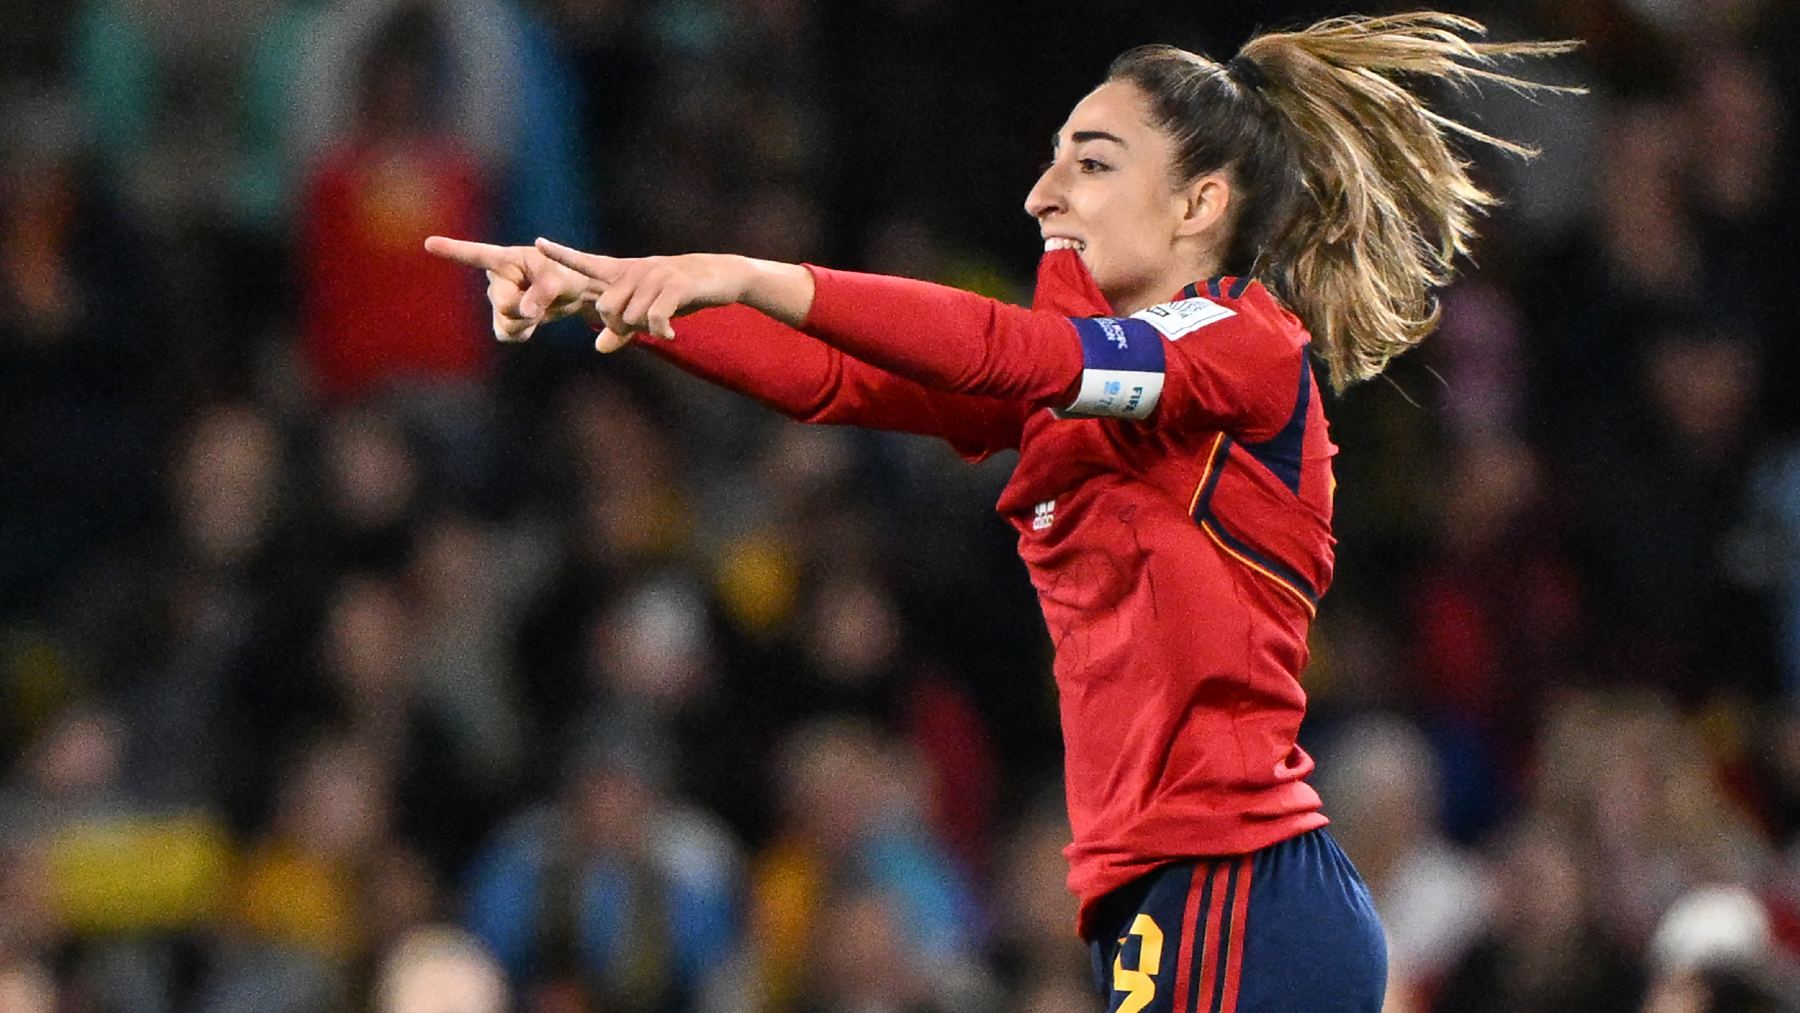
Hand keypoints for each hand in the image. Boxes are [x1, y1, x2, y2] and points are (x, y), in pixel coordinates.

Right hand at [422, 236, 595, 342]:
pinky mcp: (503, 319)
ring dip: (527, 322)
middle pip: (504, 305)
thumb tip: (525, 313)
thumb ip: (542, 294)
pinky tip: (532, 320)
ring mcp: (498, 300)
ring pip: (505, 323)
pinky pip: (506, 335)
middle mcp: (496, 279)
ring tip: (539, 308)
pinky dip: (523, 332)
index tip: (429, 243)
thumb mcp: (560, 279)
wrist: (573, 292)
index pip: (476, 255)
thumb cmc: (567, 274)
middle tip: (543, 302)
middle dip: (526, 309)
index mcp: (506, 260)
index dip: (452, 250)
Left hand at [533, 239, 754, 351]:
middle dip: (618, 327)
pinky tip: (671, 334)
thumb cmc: (680, 294)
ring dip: (644, 330)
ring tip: (662, 327)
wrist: (721, 276)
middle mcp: (634, 270)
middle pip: (604, 308)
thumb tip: (598, 348)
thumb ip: (621, 331)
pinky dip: (660, 331)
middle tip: (641, 330)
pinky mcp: (675, 286)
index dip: (562, 254)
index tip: (537, 243)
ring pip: (630, 317)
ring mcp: (654, 276)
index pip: (585, 262)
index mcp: (623, 272)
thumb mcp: (648, 312)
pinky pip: (654, 318)